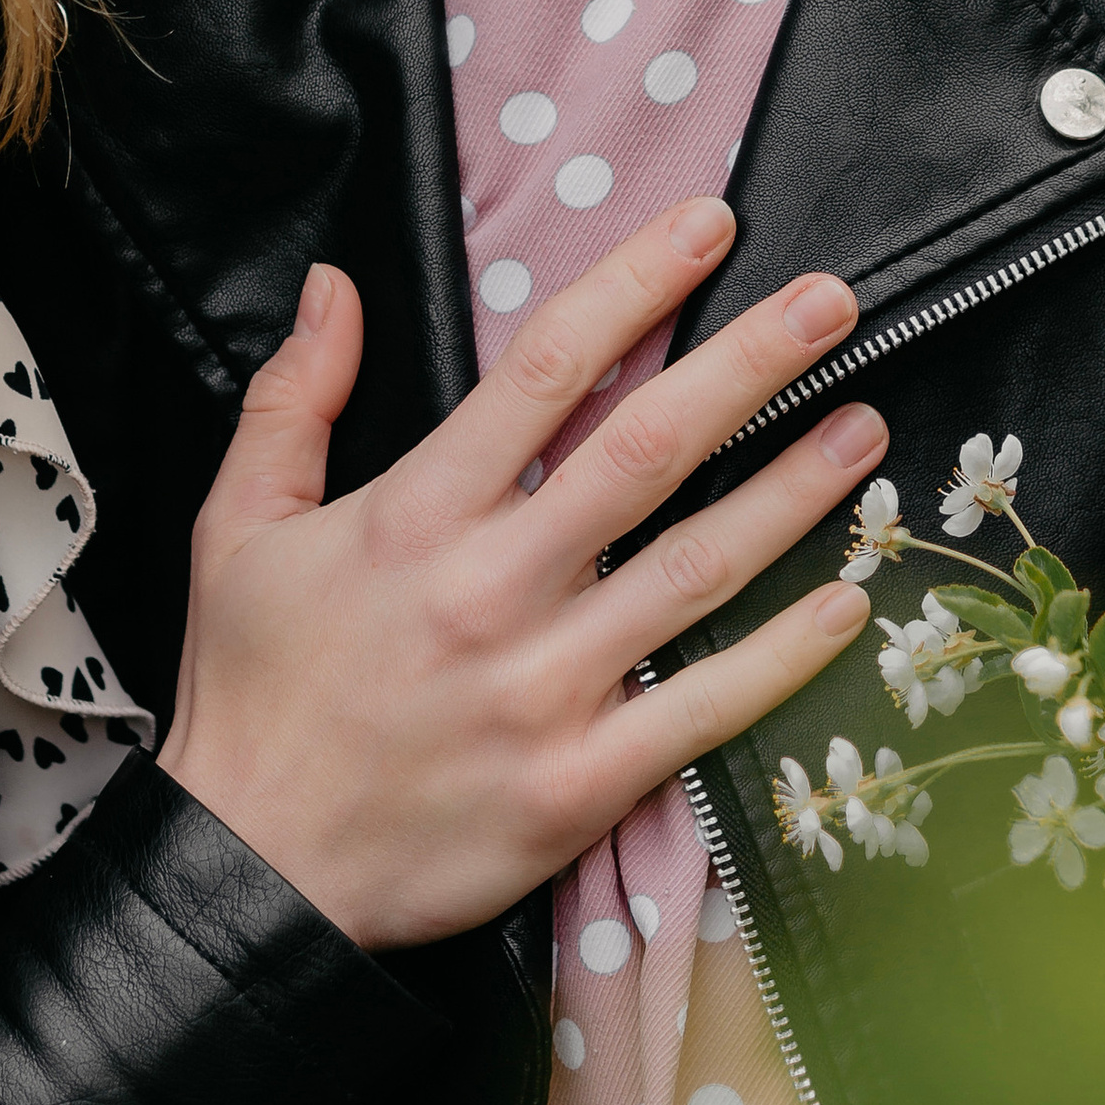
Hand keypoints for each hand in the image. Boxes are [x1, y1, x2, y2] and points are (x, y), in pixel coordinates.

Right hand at [163, 199, 883, 946]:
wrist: (250, 876)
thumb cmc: (251, 697)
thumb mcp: (239, 530)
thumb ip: (292, 401)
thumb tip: (333, 285)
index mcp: (416, 516)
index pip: (546, 370)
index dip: (635, 286)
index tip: (709, 229)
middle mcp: (492, 589)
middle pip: (647, 450)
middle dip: (751, 364)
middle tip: (833, 302)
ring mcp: (543, 691)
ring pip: (696, 570)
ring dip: (793, 493)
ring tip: (865, 430)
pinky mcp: (578, 785)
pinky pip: (704, 709)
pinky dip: (783, 655)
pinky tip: (847, 601)